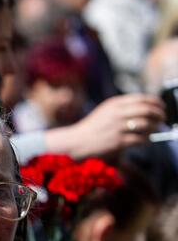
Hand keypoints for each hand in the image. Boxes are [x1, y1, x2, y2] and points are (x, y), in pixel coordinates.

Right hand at [46, 94, 164, 158]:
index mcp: (114, 104)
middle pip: (147, 110)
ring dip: (155, 127)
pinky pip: (140, 139)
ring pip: (146, 124)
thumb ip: (124, 106)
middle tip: (163, 118)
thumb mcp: (106, 110)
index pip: (142, 98)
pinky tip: (146, 139)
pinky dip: (147, 139)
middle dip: (159, 114)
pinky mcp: (118, 141)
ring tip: (155, 129)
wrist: (78, 140)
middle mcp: (117, 114)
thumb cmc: (94, 126)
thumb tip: (147, 106)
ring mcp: (118, 128)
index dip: (156, 102)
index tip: (161, 106)